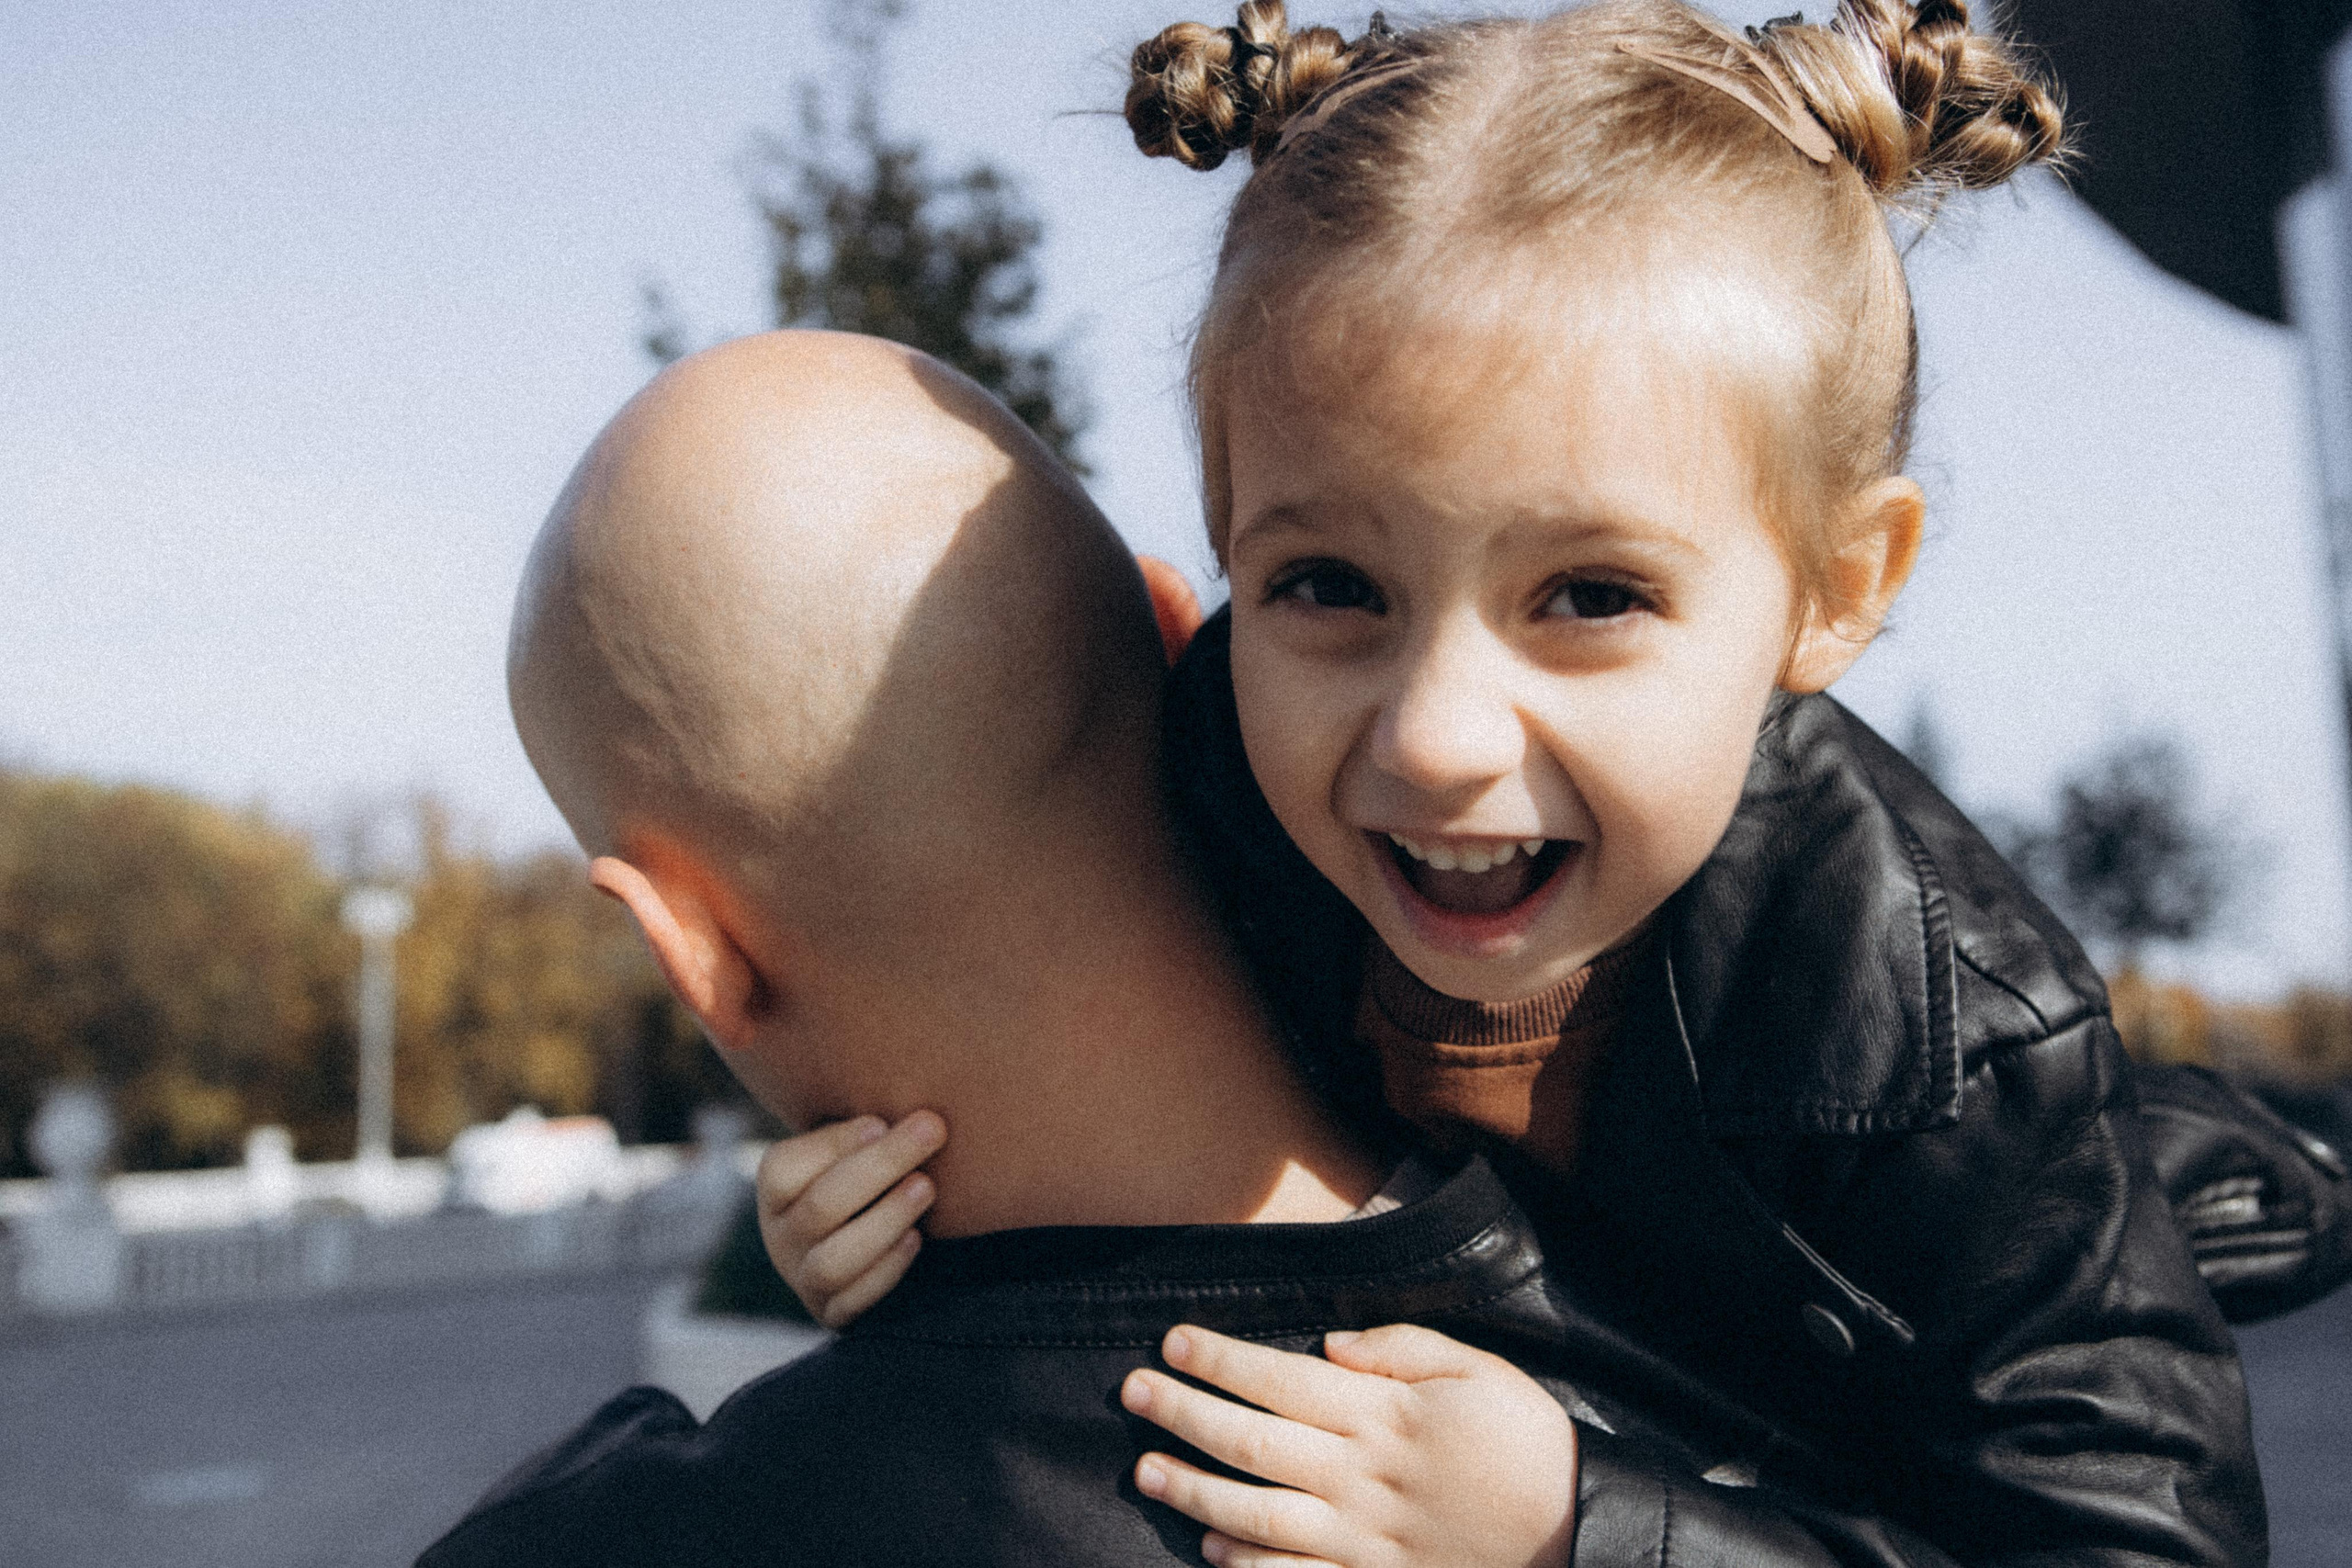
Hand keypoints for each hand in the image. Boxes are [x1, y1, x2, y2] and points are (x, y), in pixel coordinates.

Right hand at [754, 1111, 945, 1327]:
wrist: (861, 1240)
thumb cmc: (862, 1175)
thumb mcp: (848, 1148)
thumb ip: (862, 1131)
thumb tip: (889, 1121)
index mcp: (776, 1189)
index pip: (786, 1167)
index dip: (835, 1144)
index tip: (882, 1121)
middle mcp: (781, 1236)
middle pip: (821, 1207)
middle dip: (880, 1166)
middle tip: (931, 1131)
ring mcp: (803, 1279)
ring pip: (833, 1261)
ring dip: (884, 1221)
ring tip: (925, 1187)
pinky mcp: (833, 1313)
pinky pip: (854, 1301)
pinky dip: (887, 1269)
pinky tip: (917, 1238)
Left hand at [1121, 1323, 1576, 1567]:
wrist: (1580, 1534)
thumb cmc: (1530, 1444)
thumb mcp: (1480, 1372)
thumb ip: (1402, 1350)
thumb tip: (1327, 1347)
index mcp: (1383, 1415)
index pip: (1278, 1377)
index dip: (1218, 1358)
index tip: (1172, 1340)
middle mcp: (1360, 1475)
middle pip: (1250, 1439)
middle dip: (1183, 1412)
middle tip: (1132, 1392)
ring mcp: (1361, 1538)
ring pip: (1255, 1511)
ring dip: (1193, 1488)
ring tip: (1146, 1469)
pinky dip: (1245, 1567)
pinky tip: (1210, 1548)